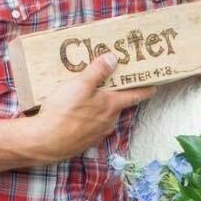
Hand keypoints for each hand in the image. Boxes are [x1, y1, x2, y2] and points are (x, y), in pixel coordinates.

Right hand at [32, 53, 155, 162]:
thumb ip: (98, 71)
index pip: (136, 96)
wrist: (45, 142)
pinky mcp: (84, 142)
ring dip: (99, 108)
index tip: (155, 85)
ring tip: (86, 97)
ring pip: (103, 117)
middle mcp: (108, 122)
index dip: (146, 89)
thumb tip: (113, 58)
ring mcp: (97, 134)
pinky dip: (86, 119)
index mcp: (111, 106)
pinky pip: (90, 127)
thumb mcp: (80, 85)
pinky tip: (74, 115)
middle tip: (109, 84)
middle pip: (118, 106)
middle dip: (115, 95)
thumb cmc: (64, 112)